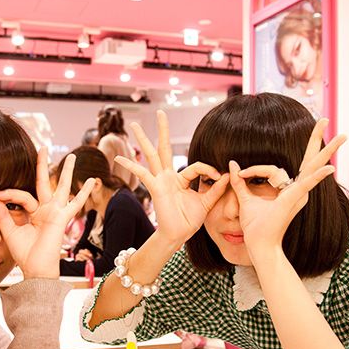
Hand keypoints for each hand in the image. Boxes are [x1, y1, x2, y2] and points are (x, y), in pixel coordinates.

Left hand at [0, 147, 94, 279]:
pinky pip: (74, 203)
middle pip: (45, 182)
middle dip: (44, 165)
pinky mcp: (62, 218)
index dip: (9, 192)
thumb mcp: (9, 231)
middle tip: (43, 147)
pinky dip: (84, 192)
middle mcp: (46, 210)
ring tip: (72, 156)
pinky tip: (92, 180)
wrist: (35, 269)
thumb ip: (2, 214)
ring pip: (61, 187)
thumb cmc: (24, 254)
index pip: (23, 194)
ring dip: (66, 171)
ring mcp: (56, 213)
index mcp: (34, 213)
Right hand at [115, 110, 229, 243]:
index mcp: (181, 179)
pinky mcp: (155, 188)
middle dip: (163, 130)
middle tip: (160, 112)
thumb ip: (216, 188)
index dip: (209, 169)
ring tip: (134, 124)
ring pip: (152, 154)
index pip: (196, 166)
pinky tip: (118, 159)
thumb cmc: (189, 221)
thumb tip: (229, 173)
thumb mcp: (207, 202)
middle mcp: (168, 176)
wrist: (178, 235)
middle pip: (165, 148)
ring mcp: (160, 181)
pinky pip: (143, 174)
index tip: (220, 177)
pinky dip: (131, 165)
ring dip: (144, 138)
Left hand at [228, 119, 345, 254]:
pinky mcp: (295, 199)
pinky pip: (307, 184)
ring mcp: (298, 194)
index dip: (255, 168)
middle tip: (326, 119)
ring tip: (342, 136)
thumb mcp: (245, 199)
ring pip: (313, 167)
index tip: (240, 172)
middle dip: (317, 140)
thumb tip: (232, 165)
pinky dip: (317, 176)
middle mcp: (297, 190)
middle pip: (310, 160)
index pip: (276, 168)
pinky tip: (330, 167)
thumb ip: (239, 182)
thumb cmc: (255, 227)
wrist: (260, 245)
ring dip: (327, 152)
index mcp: (288, 189)